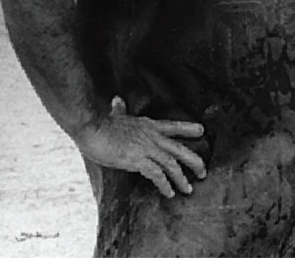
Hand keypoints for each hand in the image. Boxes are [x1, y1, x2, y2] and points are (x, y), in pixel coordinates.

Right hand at [74, 96, 207, 197]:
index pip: (174, 126)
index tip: (202, 131)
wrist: (91, 127)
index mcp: (149, 126)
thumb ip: (120, 109)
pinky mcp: (136, 160)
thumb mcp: (116, 115)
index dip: (189, 128)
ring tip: (188, 189)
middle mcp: (152, 136)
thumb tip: (117, 99)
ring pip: (172, 164)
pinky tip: (169, 193)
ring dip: (181, 178)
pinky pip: (156, 174)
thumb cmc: (100, 123)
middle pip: (180, 149)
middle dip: (194, 161)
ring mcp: (146, 148)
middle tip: (203, 172)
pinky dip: (165, 184)